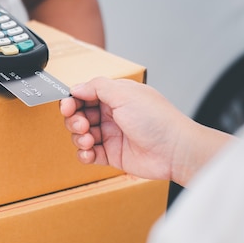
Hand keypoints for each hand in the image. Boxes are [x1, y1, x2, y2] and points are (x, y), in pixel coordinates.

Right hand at [59, 77, 228, 186]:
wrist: (175, 151)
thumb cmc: (158, 120)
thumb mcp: (125, 94)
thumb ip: (97, 87)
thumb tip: (76, 87)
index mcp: (116, 96)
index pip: (84, 95)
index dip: (72, 100)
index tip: (68, 106)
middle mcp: (112, 114)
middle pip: (79, 115)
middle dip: (74, 120)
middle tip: (82, 125)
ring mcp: (111, 135)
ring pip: (81, 135)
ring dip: (79, 137)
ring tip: (89, 140)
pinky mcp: (111, 155)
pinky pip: (88, 155)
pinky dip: (84, 155)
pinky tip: (89, 153)